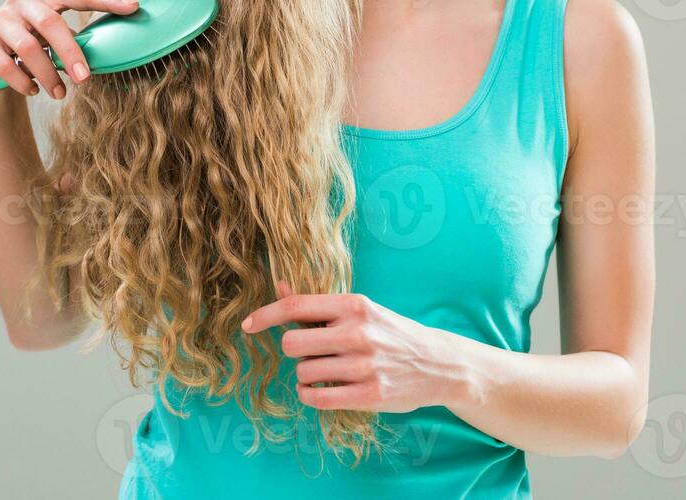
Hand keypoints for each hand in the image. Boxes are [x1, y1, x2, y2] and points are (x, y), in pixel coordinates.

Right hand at [0, 0, 137, 101]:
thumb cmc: (34, 42)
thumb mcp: (56, 36)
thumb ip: (79, 38)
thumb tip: (114, 54)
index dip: (107, 0)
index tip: (133, 7)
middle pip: (51, 24)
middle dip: (71, 53)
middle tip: (85, 78)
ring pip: (28, 48)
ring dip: (47, 75)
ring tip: (60, 94)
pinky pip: (5, 65)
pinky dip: (22, 81)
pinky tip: (33, 90)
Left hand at [241, 281, 465, 412]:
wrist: (438, 363)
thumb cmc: (391, 333)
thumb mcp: (360, 310)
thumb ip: (318, 304)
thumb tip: (278, 286)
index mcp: (354, 305)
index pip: (297, 307)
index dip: (265, 316)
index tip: (247, 326)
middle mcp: (358, 332)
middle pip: (292, 344)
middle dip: (295, 351)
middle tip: (313, 353)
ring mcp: (364, 365)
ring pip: (303, 373)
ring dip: (306, 375)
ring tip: (327, 372)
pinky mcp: (369, 395)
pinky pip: (316, 398)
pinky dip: (310, 395)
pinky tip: (321, 389)